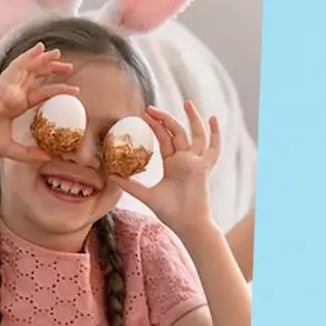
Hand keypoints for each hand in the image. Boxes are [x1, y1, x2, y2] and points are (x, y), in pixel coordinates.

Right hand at [0, 43, 77, 161]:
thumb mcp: (11, 149)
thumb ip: (29, 153)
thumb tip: (48, 157)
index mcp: (14, 105)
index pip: (39, 93)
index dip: (56, 89)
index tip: (75, 90)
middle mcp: (11, 93)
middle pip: (35, 76)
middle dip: (51, 69)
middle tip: (69, 67)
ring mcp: (6, 88)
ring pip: (27, 68)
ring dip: (42, 59)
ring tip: (57, 52)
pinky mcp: (1, 86)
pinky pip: (16, 68)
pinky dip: (28, 58)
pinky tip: (39, 50)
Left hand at [110, 101, 221, 232]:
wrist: (186, 223)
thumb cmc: (170, 212)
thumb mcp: (146, 195)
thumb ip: (130, 185)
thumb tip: (109, 176)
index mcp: (172, 164)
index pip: (163, 139)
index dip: (154, 126)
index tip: (142, 115)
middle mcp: (184, 160)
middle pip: (176, 132)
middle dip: (164, 118)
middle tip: (150, 108)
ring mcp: (195, 162)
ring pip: (195, 135)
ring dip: (192, 119)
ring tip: (187, 102)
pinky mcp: (204, 166)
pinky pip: (213, 148)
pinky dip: (215, 134)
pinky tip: (213, 119)